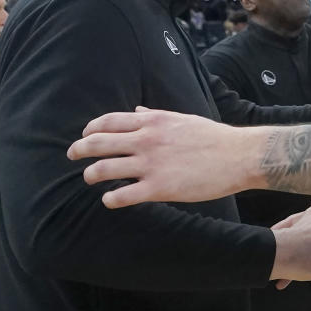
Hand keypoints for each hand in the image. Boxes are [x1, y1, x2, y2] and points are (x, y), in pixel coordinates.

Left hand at [67, 107, 258, 207]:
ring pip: (104, 169)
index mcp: (152, 121)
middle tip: (71, 156)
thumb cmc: (213, 137)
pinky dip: (110, 199)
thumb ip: (155, 115)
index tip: (84, 136)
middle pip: (98, 143)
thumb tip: (136, 110)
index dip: (90, 129)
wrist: (239, 156)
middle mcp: (146, 140)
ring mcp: (151, 164)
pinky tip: (109, 200)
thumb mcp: (181, 119)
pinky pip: (123, 195)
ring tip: (89, 179)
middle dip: (79, 150)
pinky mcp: (159, 188)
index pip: (108, 121)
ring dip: (90, 175)